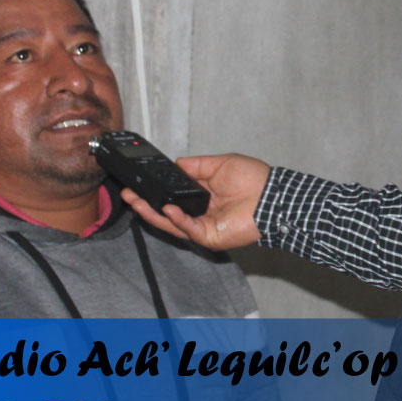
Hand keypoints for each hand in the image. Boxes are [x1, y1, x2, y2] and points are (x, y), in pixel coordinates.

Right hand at [122, 153, 270, 249]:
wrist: (272, 196)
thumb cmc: (254, 179)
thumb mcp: (219, 164)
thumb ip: (196, 166)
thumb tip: (176, 164)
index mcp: (203, 196)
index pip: (174, 195)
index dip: (157, 190)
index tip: (139, 182)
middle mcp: (201, 212)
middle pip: (167, 212)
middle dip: (146, 204)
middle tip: (128, 195)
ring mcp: (204, 226)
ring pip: (172, 223)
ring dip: (153, 214)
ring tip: (137, 202)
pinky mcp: (210, 236)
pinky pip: (188, 229)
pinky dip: (177, 220)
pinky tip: (167, 210)